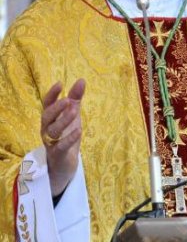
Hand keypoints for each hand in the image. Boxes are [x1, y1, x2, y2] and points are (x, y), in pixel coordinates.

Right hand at [41, 79, 85, 196]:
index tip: (59, 83)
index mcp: (50, 118)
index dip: (52, 94)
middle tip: (68, 100)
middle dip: (56, 108)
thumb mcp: (72, 115)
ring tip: (74, 111)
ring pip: (53, 131)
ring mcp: (51, 142)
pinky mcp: (58, 154)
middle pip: (46, 117)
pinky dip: (69, 138)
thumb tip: (81, 80)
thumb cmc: (66, 135)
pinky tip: (78, 130)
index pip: (46, 104)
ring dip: (63, 120)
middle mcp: (47, 129)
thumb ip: (75, 98)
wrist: (64, 164)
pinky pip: (61, 146)